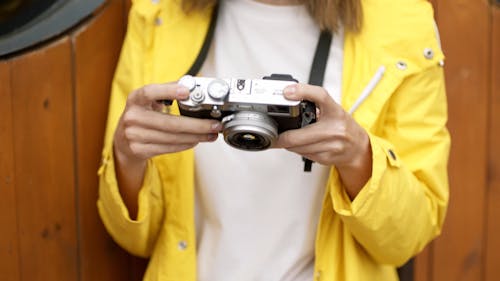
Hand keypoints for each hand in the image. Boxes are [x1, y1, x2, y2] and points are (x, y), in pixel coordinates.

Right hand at [113, 83, 221, 163]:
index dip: (168, 91)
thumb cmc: (142, 116)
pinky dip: (186, 144)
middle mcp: (132, 117)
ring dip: (196, 137)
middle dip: (197, 125)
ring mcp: (134, 135)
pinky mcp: (139, 150)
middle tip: (215, 124)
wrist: (122, 141)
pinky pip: (168, 148)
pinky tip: (196, 141)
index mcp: (135, 99)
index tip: (187, 91)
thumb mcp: (149, 101)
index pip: (150, 92)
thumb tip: (193, 85)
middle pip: (170, 123)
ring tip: (211, 134)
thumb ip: (168, 91)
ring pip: (172, 137)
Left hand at [275, 83, 371, 197]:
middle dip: (281, 137)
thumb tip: (288, 96)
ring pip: (297, 147)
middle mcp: (334, 128)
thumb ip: (313, 102)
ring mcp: (331, 145)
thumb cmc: (342, 126)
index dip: (302, 91)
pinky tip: (303, 145)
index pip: (320, 96)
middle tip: (273, 135)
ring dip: (288, 145)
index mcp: (335, 111)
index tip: (286, 92)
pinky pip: (303, 155)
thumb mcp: (332, 109)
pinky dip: (298, 150)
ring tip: (290, 139)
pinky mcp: (326, 158)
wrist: (357, 147)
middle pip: (297, 135)